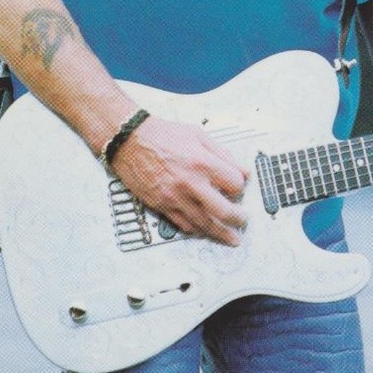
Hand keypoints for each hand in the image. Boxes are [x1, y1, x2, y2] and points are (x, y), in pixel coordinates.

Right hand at [110, 116, 249, 245]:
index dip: (240, 187)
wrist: (130, 141)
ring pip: (204, 224)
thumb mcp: (198, 135)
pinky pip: (183, 225)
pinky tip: (205, 230)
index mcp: (202, 162)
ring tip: (231, 237)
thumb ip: (223, 154)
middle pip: (223, 211)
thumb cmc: (162, 135)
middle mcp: (190, 183)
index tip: (239, 188)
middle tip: (242, 221)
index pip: (234, 184)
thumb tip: (242, 170)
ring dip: (221, 233)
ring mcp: (175, 197)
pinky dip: (197, 230)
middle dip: (238, 219)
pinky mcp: (161, 206)